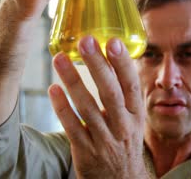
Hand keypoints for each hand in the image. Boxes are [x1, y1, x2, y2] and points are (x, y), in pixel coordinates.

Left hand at [49, 36, 147, 177]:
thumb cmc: (124, 143)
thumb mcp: (133, 120)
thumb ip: (124, 94)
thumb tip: (113, 59)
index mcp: (136, 115)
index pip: (131, 85)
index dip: (123, 63)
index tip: (113, 41)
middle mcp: (123, 126)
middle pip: (109, 92)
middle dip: (97, 65)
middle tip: (85, 40)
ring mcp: (104, 139)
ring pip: (87, 107)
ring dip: (73, 80)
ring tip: (59, 57)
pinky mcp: (85, 151)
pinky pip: (72, 126)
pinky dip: (62, 107)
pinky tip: (53, 88)